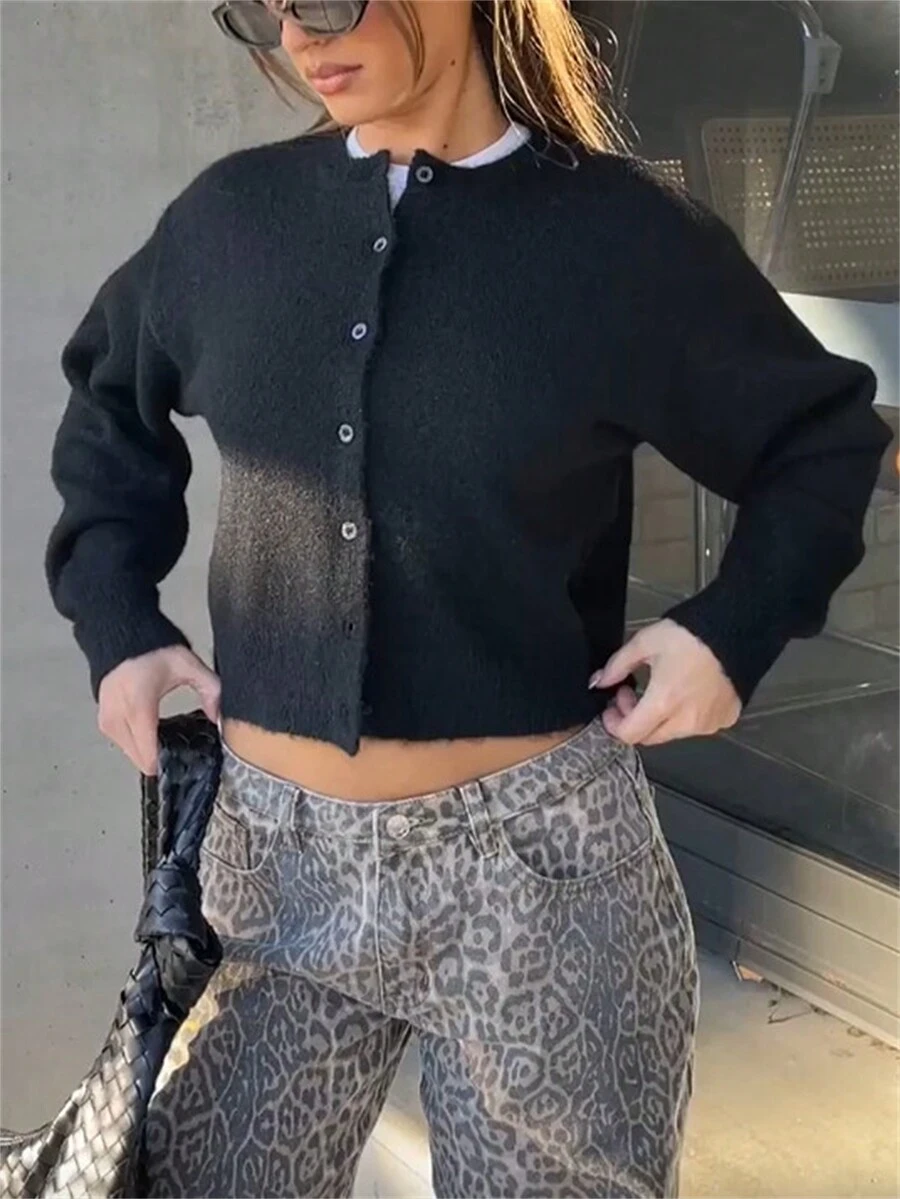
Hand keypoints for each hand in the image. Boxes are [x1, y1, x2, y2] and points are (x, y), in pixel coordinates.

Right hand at [98, 645, 220, 775]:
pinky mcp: (103, 723)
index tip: (186, 759)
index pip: (148, 753)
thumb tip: (218, 717)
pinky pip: (124, 745)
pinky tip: (152, 731)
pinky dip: (138, 743)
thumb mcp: (188, 665)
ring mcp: (107, 722)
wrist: (122, 637)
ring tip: (166, 736)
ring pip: (132, 755)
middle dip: (161, 758)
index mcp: (139, 706)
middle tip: (180, 746)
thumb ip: (210, 690)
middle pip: (141, 760)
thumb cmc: (152, 651)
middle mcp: (118, 718)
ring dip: (149, 751)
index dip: (169, 762)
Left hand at [590, 619, 740, 745]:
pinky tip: (686, 691)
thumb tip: (600, 681)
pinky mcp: (725, 719)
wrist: (738, 629)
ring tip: (662, 688)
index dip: (614, 723)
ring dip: (660, 718)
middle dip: (634, 719)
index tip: (612, 707)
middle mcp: (687, 721)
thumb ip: (617, 665)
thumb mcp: (645, 642)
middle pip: (649, 737)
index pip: (629, 734)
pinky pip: (698, 725)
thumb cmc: (692, 635)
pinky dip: (686, 715)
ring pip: (673, 733)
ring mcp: (709, 723)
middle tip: (632, 693)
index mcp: (664, 702)